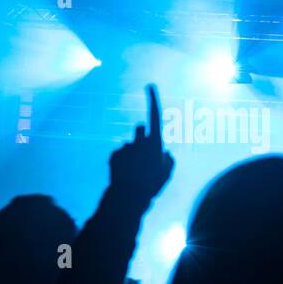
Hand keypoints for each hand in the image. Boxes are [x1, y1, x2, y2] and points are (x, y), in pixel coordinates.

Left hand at [109, 85, 174, 204]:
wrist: (128, 197)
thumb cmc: (151, 185)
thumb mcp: (167, 174)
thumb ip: (168, 159)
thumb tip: (164, 152)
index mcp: (155, 142)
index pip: (154, 115)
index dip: (153, 99)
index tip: (149, 86)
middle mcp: (138, 140)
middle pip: (138, 128)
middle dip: (140, 136)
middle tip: (142, 154)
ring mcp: (125, 147)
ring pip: (129, 143)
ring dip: (131, 150)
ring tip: (133, 169)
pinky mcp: (113, 154)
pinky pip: (120, 153)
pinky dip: (122, 161)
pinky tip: (124, 174)